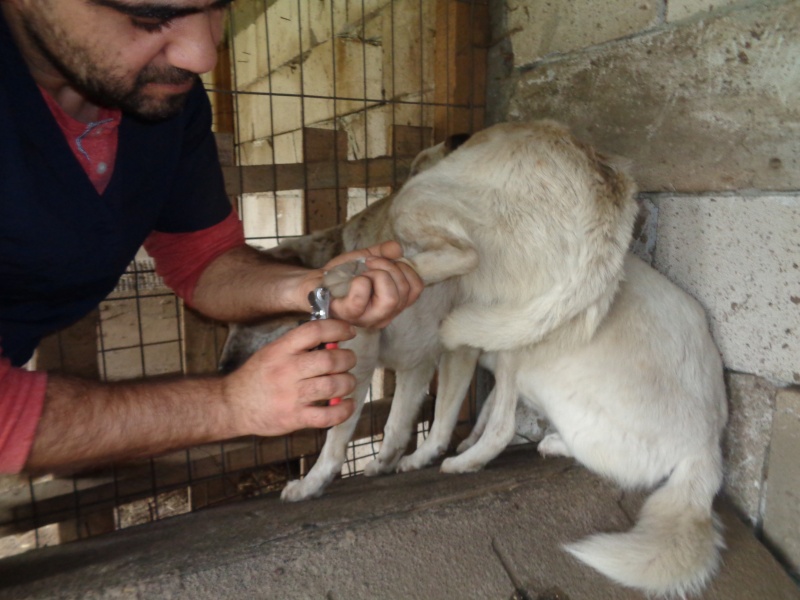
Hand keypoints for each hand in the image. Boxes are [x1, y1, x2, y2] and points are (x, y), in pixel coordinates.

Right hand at [223, 319, 357, 436]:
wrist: (232, 405)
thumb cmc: (257, 376)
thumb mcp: (272, 351)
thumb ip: (299, 346)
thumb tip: (333, 340)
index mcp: (282, 350)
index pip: (315, 331)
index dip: (338, 328)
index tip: (349, 332)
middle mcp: (287, 370)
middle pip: (330, 360)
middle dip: (348, 359)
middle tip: (348, 361)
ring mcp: (292, 396)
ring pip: (333, 386)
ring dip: (348, 382)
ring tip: (347, 381)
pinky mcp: (295, 418)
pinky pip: (328, 416)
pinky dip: (344, 410)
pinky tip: (347, 404)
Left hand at [322, 240, 423, 328]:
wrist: (316, 282)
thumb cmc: (342, 275)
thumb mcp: (367, 259)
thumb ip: (384, 253)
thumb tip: (398, 250)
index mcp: (392, 304)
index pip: (416, 288)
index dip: (405, 268)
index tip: (385, 260)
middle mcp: (383, 315)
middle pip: (405, 292)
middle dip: (389, 268)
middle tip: (370, 263)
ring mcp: (367, 318)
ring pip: (391, 297)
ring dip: (377, 273)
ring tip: (363, 271)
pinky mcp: (348, 314)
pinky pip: (364, 295)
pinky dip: (361, 279)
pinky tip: (353, 278)